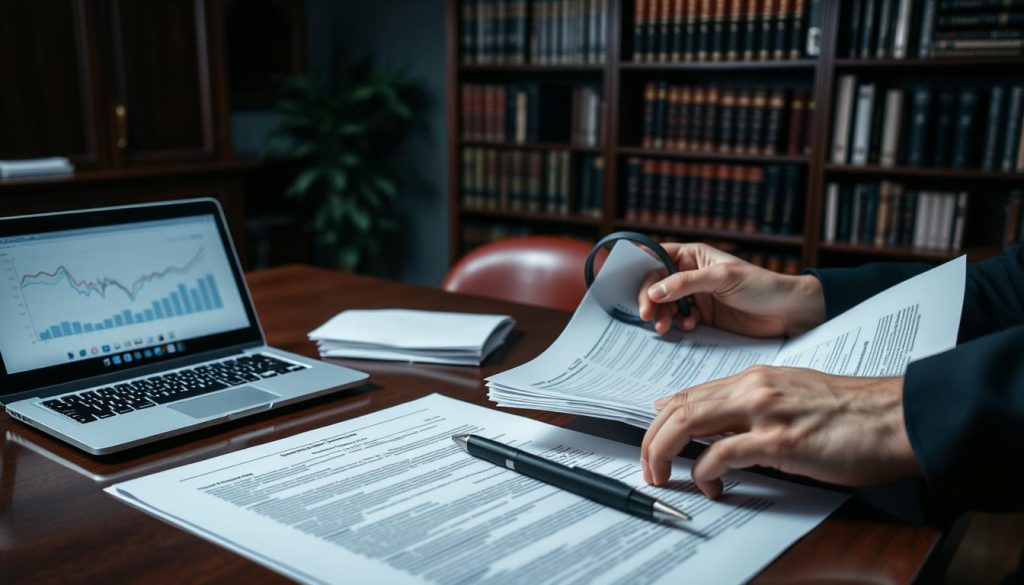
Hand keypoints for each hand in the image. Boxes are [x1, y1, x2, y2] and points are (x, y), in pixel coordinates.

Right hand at [636, 243, 825, 337]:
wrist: (787, 312)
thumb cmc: (760, 285)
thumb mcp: (721, 278)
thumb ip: (686, 283)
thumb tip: (653, 292)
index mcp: (693, 256)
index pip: (657, 259)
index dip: (643, 272)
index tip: (635, 289)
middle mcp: (690, 274)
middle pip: (656, 285)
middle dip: (649, 300)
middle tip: (648, 316)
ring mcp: (695, 296)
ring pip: (664, 305)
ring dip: (661, 315)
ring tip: (664, 327)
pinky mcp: (702, 316)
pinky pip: (679, 320)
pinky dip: (678, 325)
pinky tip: (690, 326)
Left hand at [639, 366, 921, 497]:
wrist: (897, 417)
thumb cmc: (853, 413)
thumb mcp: (795, 395)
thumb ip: (756, 403)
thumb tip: (722, 419)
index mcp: (757, 378)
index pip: (692, 394)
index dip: (662, 419)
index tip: (651, 439)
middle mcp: (754, 389)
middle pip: (679, 407)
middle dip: (652, 439)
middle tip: (649, 467)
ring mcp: (765, 412)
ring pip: (687, 423)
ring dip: (664, 453)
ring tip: (663, 477)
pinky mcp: (779, 441)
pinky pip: (720, 454)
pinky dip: (704, 473)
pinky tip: (712, 487)